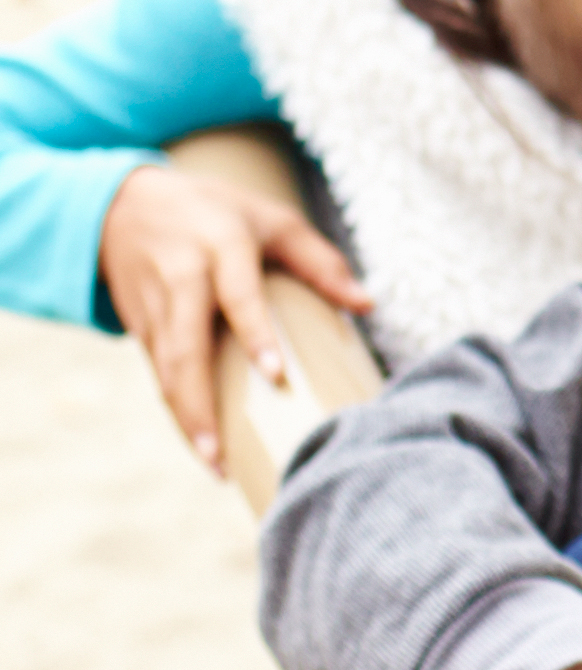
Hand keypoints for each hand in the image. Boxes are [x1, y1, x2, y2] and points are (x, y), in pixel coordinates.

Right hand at [96, 163, 369, 468]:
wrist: (125, 205)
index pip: (239, 295)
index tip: (275, 376)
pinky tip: (201, 441)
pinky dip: (177, 408)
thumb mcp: (270, 218)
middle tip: (221, 455)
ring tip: (216, 465)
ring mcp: (153, 304)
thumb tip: (368, 305)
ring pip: (165, 371)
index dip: (256, 334)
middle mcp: (181, 277)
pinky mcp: (137, 325)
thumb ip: (319, 260)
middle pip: (185, 348)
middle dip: (199, 405)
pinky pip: (157, 373)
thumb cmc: (215, 212)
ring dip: (186, 419)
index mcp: (221, 246)